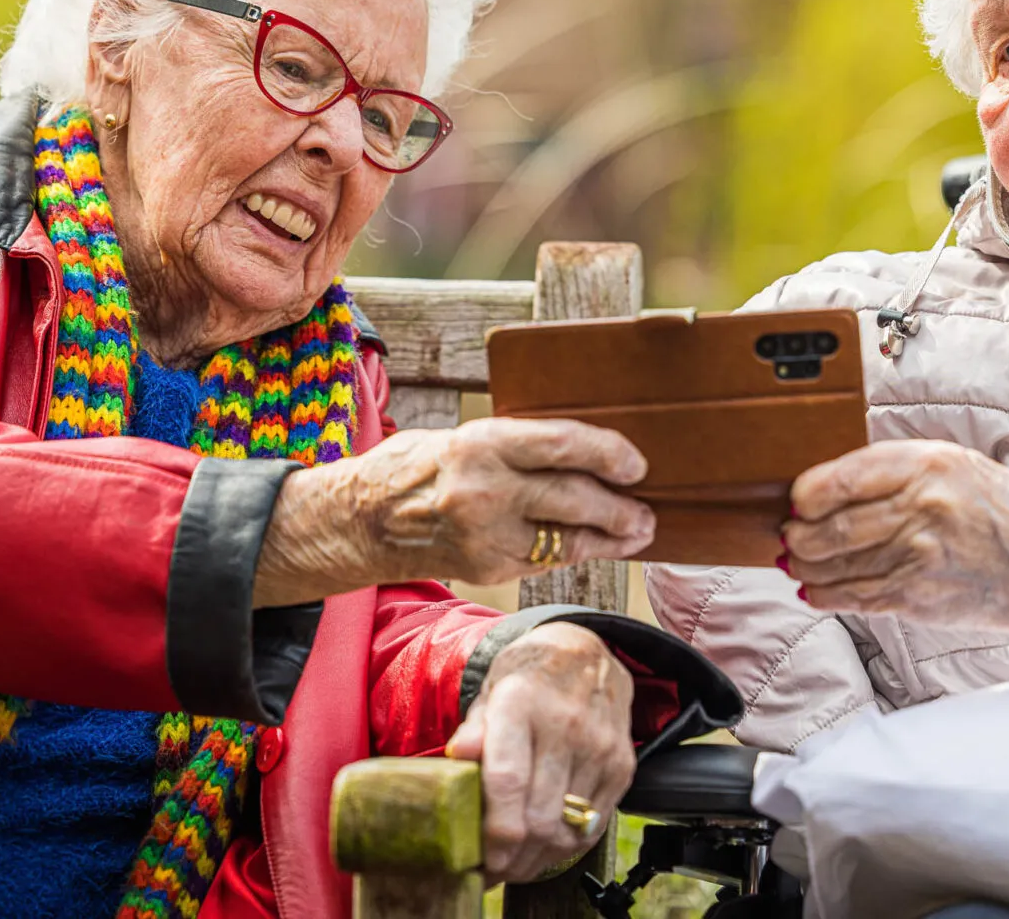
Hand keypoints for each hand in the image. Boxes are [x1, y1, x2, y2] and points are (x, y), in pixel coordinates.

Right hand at [253, 417, 655, 605]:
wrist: (361, 520)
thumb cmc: (420, 466)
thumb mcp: (465, 438)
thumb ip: (518, 448)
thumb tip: (584, 453)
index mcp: (482, 445)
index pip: (562, 444)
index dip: (607, 453)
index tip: (635, 463)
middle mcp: (486, 491)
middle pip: (573, 499)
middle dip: (620, 508)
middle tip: (647, 510)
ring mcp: (486, 536)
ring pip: (567, 539)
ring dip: (609, 538)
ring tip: (636, 533)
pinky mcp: (487, 569)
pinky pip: (545, 560)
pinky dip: (574, 552)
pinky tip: (594, 546)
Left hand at [444, 621, 636, 881]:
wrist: (587, 653)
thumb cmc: (527, 679)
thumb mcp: (491, 692)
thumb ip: (474, 730)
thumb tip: (457, 758)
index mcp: (521, 703)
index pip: (508, 780)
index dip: (494, 830)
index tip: (479, 858)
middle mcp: (565, 724)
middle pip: (538, 816)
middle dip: (512, 856)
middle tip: (492, 868)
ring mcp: (599, 746)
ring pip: (566, 828)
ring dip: (537, 858)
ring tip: (515, 863)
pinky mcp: (621, 764)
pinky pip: (593, 824)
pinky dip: (567, 845)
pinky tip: (547, 846)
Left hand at [783, 440, 1008, 637]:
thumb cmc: (992, 508)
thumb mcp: (949, 463)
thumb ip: (890, 470)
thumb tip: (823, 490)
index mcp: (925, 465)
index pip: (842, 478)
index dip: (806, 494)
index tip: (795, 500)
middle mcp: (919, 508)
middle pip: (831, 527)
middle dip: (798, 534)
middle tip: (788, 534)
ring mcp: (917, 557)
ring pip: (836, 565)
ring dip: (805, 566)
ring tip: (797, 561)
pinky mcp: (916, 597)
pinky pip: (854, 597)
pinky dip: (824, 594)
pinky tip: (812, 588)